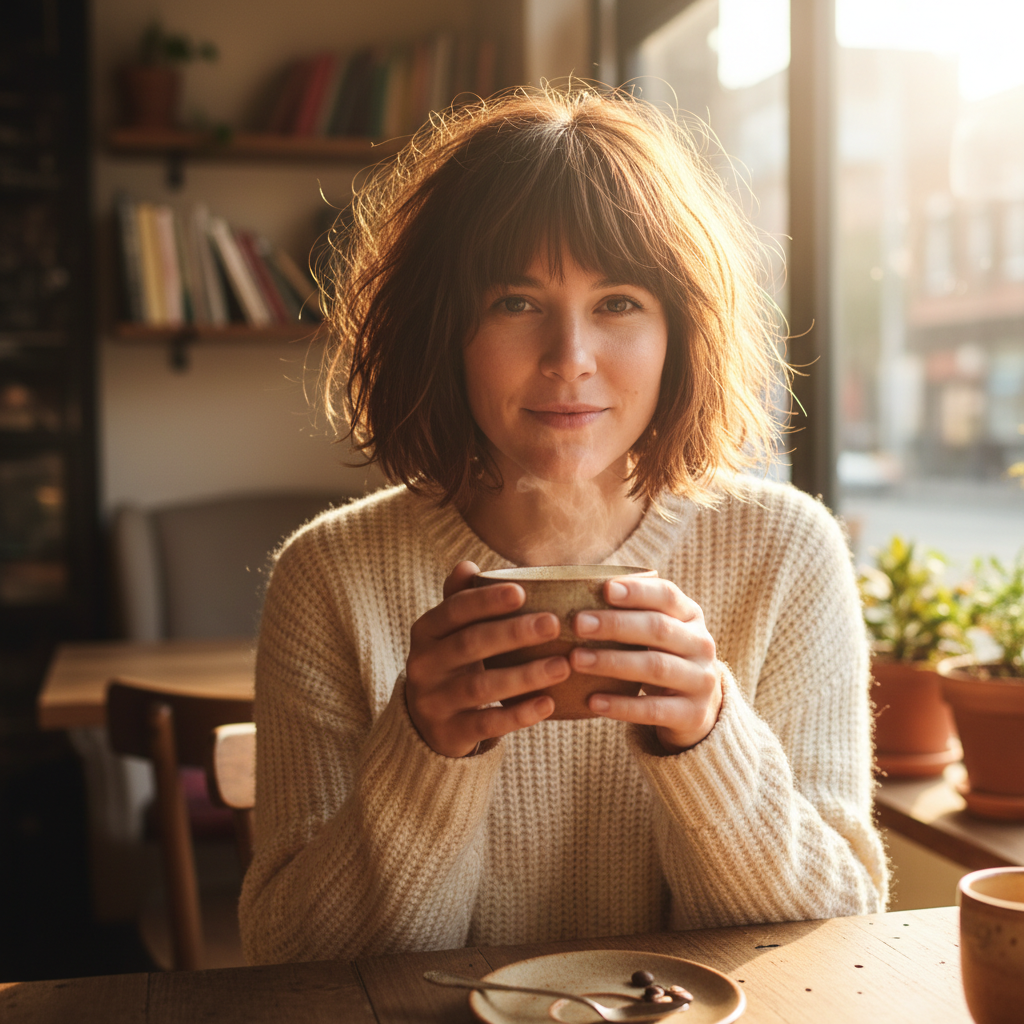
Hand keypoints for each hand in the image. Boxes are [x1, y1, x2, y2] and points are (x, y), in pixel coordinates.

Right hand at [405, 561, 569, 757]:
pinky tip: (549, 704)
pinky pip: (487, 724)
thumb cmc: (452, 664)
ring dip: (525, 675)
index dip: (486, 601)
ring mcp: (434, 702)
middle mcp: (423, 665)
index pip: (454, 610)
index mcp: (425, 632)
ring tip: (562, 665)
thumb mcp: (449, 633)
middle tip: (554, 623)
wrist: (426, 725)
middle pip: (470, 644)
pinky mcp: (449, 733)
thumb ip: (460, 600)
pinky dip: (519, 714)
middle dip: (513, 633)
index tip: (521, 592)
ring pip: (481, 686)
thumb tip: (467, 565)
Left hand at [570, 576, 721, 752]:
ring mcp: (701, 680)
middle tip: (578, 624)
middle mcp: (701, 645)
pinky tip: (594, 701)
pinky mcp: (693, 714)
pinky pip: (653, 709)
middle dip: (616, 624)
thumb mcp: (657, 631)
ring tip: (577, 659)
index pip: (667, 595)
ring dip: (612, 662)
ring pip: (655, 667)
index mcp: (690, 615)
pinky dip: (622, 706)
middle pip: (658, 629)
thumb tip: (579, 591)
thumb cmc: (662, 656)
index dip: (638, 591)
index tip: (606, 589)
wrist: (698, 707)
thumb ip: (631, 612)